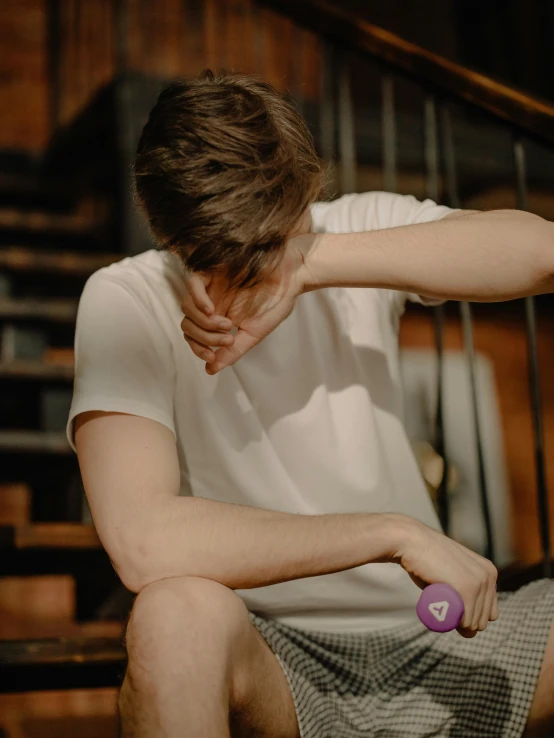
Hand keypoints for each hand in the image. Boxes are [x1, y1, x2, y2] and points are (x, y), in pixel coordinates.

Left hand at [179, 235, 318, 373]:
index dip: (198, 349)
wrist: (291, 279)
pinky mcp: (214, 271)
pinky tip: (211, 310)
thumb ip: (232, 351)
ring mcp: (211, 287)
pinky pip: (193, 283)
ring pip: (186, 308)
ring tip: (228, 325)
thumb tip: (210, 370)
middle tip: (228, 338)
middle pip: (187, 325)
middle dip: (204, 338)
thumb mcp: (253, 334)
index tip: (212, 357)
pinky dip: (198, 300)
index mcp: (218, 319)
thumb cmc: (275, 304)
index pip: (193, 337)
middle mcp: (211, 303)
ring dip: (205, 323)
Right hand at [392, 516, 498, 637]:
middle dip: (462, 621)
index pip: (489, 613)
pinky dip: (450, 621)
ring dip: (454, 621)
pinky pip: (464, 621)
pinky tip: (438, 606)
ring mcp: (479, 581)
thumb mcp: (452, 575)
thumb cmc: (426, 559)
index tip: (451, 609)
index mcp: (489, 572)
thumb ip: (464, 591)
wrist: (411, 542)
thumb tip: (467, 623)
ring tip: (438, 601)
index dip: (470, 617)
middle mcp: (488, 576)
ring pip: (473, 623)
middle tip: (441, 606)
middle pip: (482, 621)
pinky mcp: (467, 587)